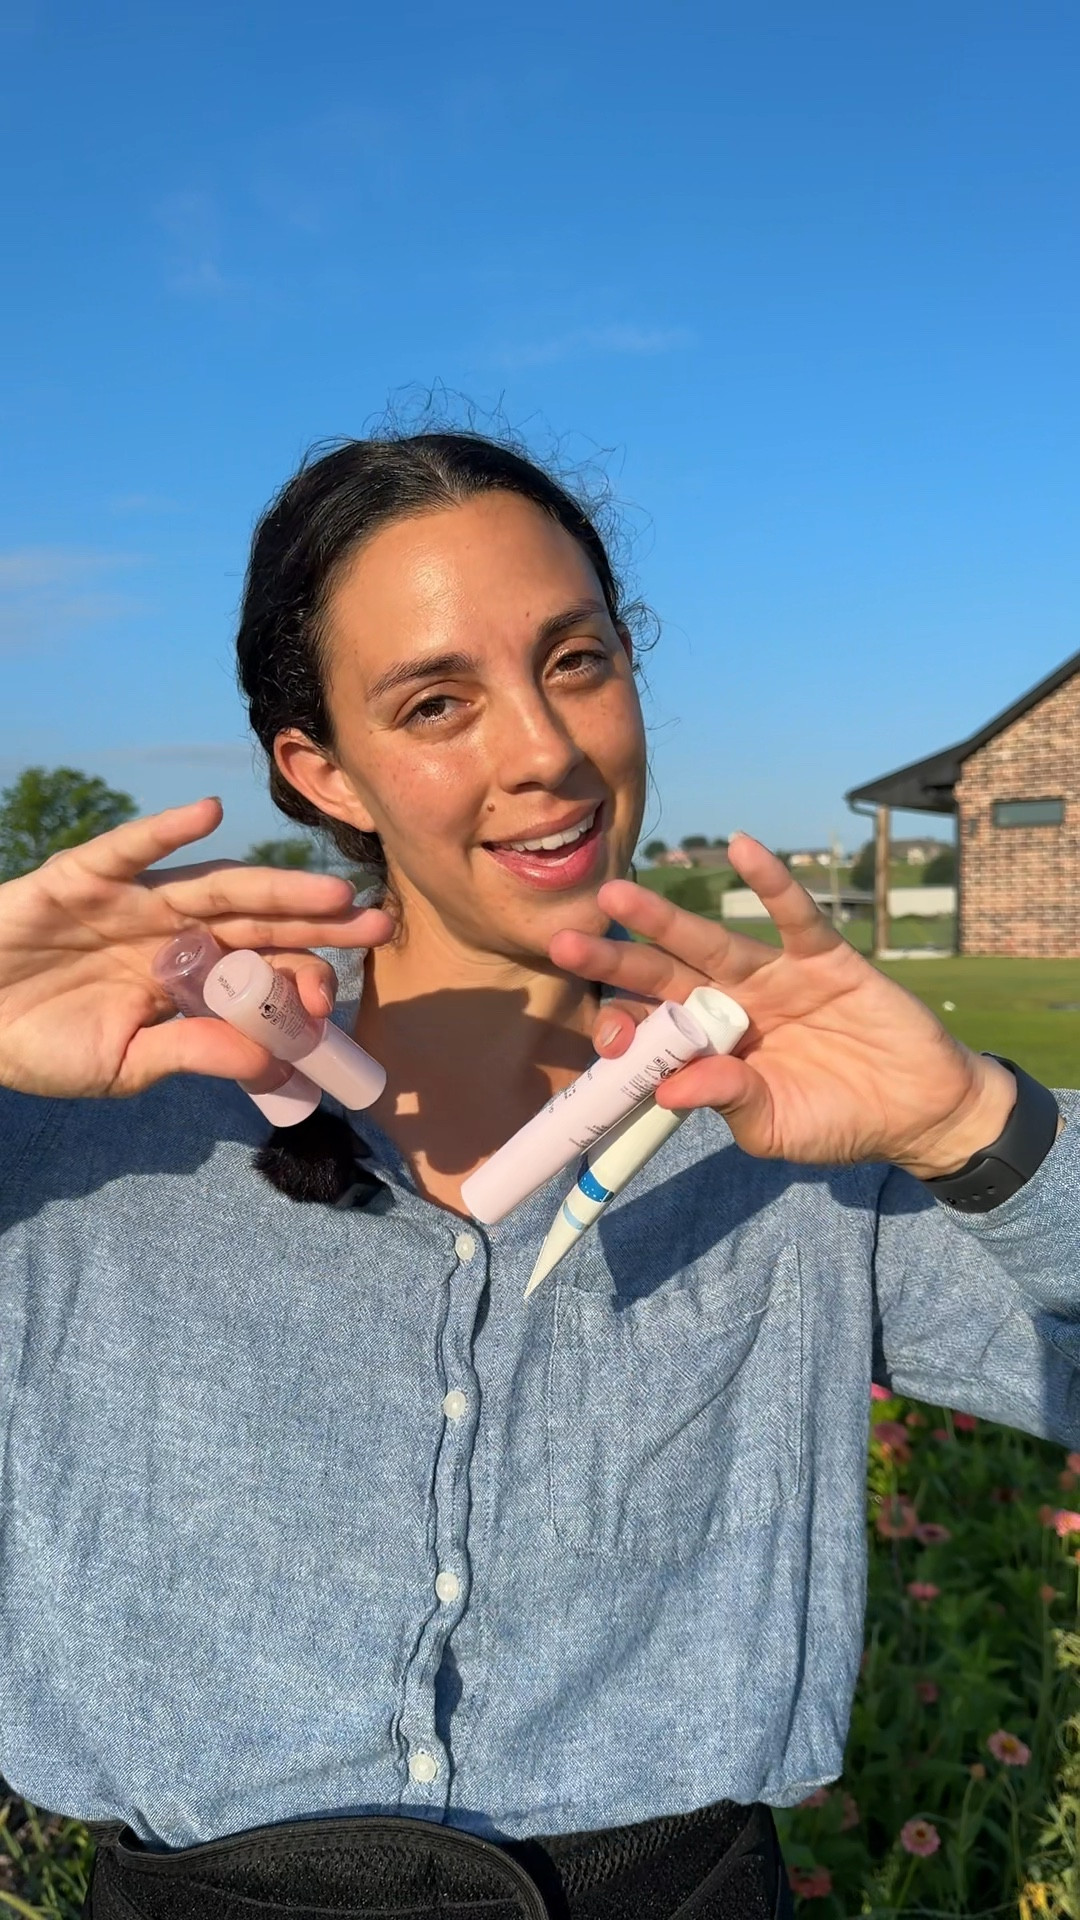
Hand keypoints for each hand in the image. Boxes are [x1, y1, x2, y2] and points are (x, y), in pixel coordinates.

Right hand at [0, 797, 393, 1099]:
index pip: (261, 970)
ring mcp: (133, 901)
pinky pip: (128, 849)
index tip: (336, 999)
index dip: (300, 979)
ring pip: (215, 886)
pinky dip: (166, 830)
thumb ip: (194, 1055)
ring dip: (273, 884)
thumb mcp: (127, 1066)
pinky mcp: (83, 877)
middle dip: (319, 921)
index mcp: (189, 977)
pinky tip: (208, 813)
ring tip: (328, 889)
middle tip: (380, 924)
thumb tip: (273, 1063)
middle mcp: (174, 931)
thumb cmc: (44, 1044)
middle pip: (260, 920)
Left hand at [555, 834, 1015, 1178]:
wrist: (918, 1111)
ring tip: (619, 894)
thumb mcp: (776, 1126)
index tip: (606, 1039)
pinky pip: (795, 915)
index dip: (626, 1028)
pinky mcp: (825, 958)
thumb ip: (728, 1100)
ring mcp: (775, 977)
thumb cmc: (839, 1123)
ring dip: (666, 918)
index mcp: (712, 1049)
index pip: (655, 1029)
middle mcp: (733, 1004)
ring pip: (712, 940)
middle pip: (665, 976)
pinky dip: (771, 881)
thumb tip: (669, 1089)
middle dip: (617, 960)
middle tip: (564, 942)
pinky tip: (741, 847)